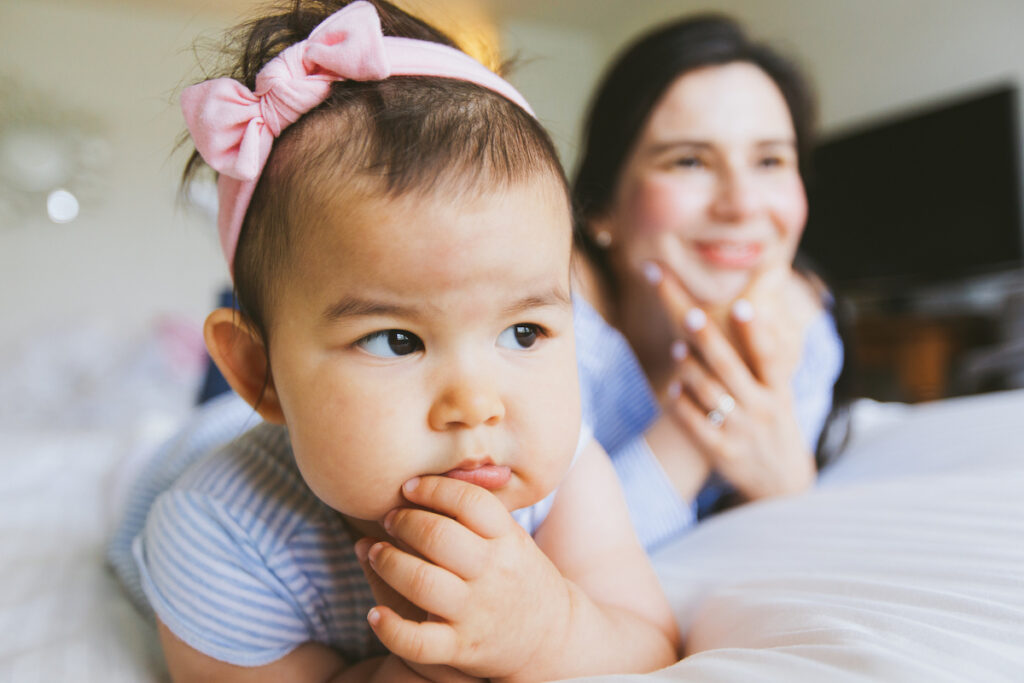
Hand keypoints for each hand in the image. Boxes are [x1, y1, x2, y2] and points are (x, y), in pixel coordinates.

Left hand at [360, 475, 570, 679]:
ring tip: (376, 552)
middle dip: (403, 522)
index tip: (409, 487)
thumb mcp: (511, 537)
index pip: (470, 502)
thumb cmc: (518, 575)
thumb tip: (426, 479)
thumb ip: (477, 510)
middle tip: (390, 519)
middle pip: (438, 536)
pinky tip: (374, 614)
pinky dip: (391, 629)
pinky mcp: (461, 648)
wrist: (551, 637)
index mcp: (507, 540)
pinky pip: (419, 643)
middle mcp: (492, 573)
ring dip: (388, 562)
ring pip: (421, 582)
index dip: (433, 488)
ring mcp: (476, 612)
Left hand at [649, 261, 815, 500]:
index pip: (769, 357)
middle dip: (709, 341)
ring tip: (676, 349)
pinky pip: (696, 425)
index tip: (742, 305)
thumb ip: (771, 361)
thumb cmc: (776, 423)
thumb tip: (759, 311)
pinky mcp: (721, 451)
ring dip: (690, 370)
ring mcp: (740, 431)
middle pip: (731, 370)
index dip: (756, 332)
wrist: (781, 482)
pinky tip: (671, 388)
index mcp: (779, 392)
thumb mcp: (782, 394)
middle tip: (691, 314)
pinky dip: (682, 405)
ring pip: (710, 395)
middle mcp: (762, 409)